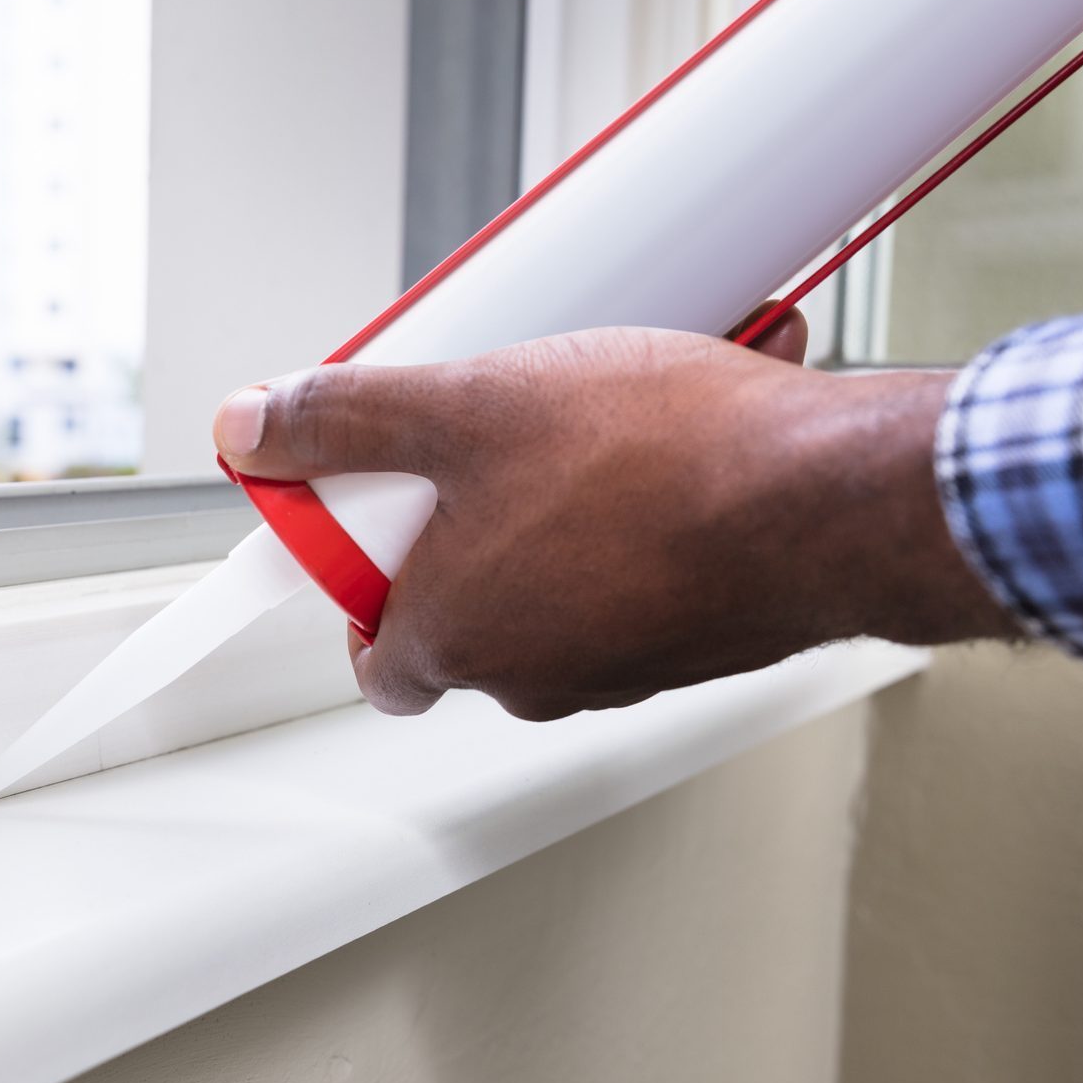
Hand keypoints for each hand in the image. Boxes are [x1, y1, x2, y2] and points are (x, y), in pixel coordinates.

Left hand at [213, 318, 1016, 720]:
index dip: (365, 572)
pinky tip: (686, 434)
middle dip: (483, 512)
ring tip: (611, 414)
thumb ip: (343, 420)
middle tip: (509, 430)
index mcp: (455, 638)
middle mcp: (535, 675)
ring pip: (567, 575)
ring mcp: (625, 664)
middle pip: (470, 601)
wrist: (833, 502)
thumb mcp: (465, 406)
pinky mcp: (702, 636)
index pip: (369, 649)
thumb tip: (250, 426)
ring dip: (574, 498)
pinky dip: (654, 508)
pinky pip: (649, 567)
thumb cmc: (657, 466)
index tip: (381, 506)